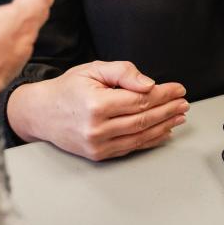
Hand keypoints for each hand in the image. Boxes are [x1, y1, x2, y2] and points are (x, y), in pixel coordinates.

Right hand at [7, 61, 188, 160]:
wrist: (40, 113)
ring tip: (178, 116)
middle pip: (144, 119)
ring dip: (164, 126)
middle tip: (183, 103)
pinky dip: (150, 140)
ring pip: (140, 136)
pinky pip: (130, 148)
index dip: (164, 94)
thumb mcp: (93, 69)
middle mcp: (97, 128)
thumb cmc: (66, 89)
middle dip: (168, 110)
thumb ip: (123, 72)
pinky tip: (163, 132)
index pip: (141, 99)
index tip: (178, 89)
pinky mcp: (98, 154)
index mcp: (97, 105)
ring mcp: (98, 145)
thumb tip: (149, 84)